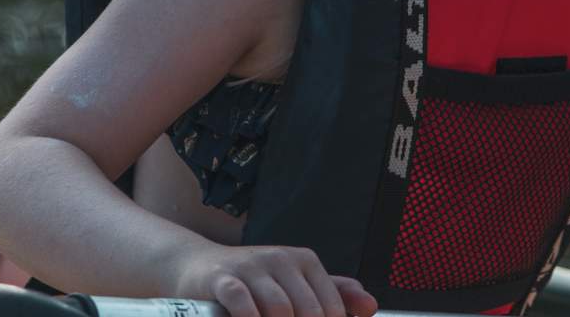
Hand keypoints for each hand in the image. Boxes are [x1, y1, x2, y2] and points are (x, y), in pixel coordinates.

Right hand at [169, 242, 376, 316]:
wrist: (199, 266)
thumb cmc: (253, 282)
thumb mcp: (294, 284)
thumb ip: (333, 294)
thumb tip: (371, 305)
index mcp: (304, 261)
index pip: (331, 307)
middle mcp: (280, 259)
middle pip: (308, 310)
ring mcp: (251, 267)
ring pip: (279, 308)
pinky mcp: (223, 278)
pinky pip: (243, 302)